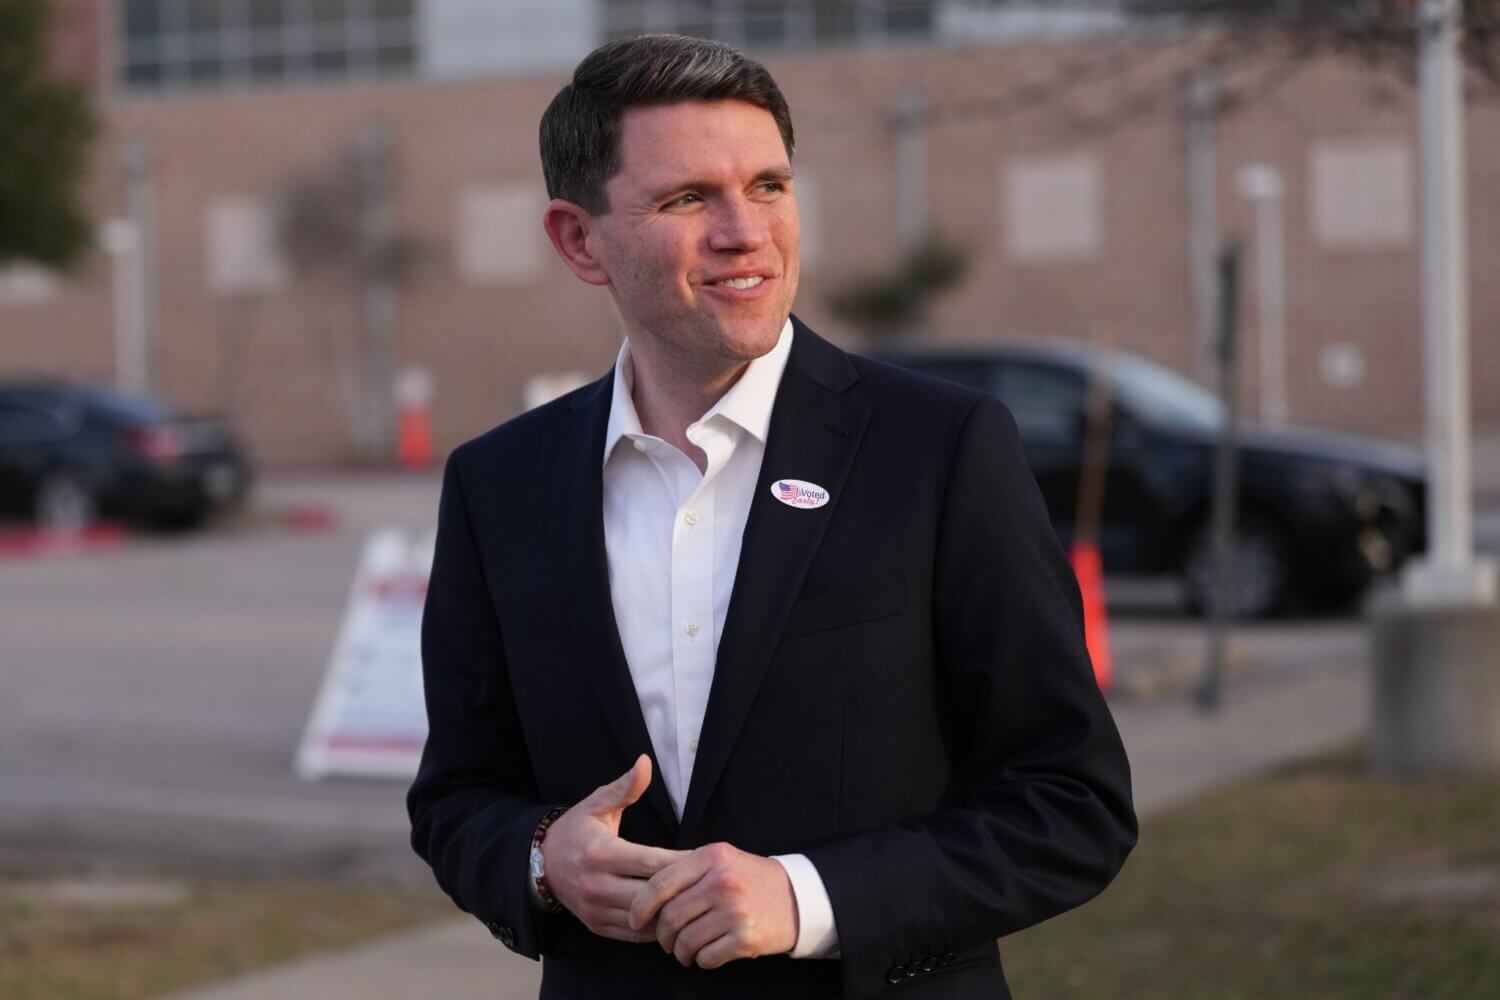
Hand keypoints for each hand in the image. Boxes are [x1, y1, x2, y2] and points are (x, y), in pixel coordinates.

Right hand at [543, 755, 687, 942]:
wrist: (540, 864)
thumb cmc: (576, 830)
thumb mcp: (597, 804)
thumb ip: (625, 787)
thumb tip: (646, 762)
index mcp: (601, 853)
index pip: (650, 862)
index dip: (680, 862)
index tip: (705, 858)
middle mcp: (597, 885)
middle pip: (650, 895)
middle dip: (681, 890)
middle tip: (708, 883)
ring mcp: (596, 910)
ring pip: (645, 920)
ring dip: (671, 912)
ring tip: (696, 901)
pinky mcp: (597, 926)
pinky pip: (635, 935)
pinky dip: (657, 928)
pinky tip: (674, 914)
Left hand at [628, 841, 798, 968]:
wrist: (799, 897)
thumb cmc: (750, 879)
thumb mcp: (721, 860)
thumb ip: (686, 870)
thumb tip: (642, 896)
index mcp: (712, 857)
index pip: (661, 883)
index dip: (641, 906)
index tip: (634, 919)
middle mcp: (722, 882)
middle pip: (671, 916)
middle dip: (662, 934)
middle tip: (666, 940)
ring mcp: (735, 911)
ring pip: (686, 940)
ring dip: (680, 951)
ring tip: (685, 950)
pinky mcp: (746, 938)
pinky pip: (707, 957)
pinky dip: (701, 960)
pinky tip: (707, 954)